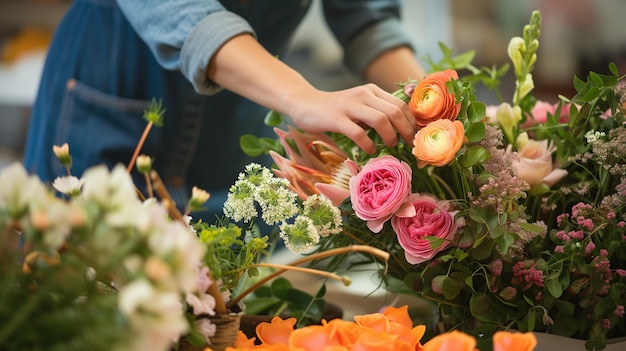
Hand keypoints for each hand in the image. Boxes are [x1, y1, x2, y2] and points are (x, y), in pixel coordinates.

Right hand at [287, 84, 417, 153]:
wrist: (304, 103)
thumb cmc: (335, 109)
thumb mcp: (359, 105)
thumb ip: (376, 112)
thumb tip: (401, 130)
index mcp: (372, 91)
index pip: (401, 104)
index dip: (412, 122)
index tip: (415, 137)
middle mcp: (363, 95)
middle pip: (395, 111)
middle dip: (406, 131)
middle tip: (409, 145)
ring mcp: (349, 106)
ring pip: (380, 119)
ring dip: (390, 136)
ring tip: (391, 146)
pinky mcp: (336, 118)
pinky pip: (358, 132)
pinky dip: (368, 144)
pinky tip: (369, 151)